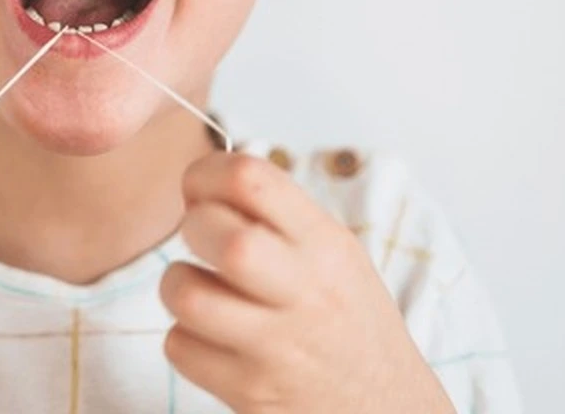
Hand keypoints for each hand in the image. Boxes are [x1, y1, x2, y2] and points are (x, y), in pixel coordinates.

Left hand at [159, 152, 454, 413]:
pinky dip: (185, 340)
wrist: (385, 410)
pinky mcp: (249, 391)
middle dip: (191, 228)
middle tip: (204, 244)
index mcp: (324, 244)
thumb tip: (199, 183)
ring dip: (178, 286)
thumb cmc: (346, 322)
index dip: (205, 174)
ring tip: (202, 292)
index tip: (200, 191)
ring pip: (185, 292)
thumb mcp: (334, 254)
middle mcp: (304, 290)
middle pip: (216, 233)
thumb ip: (276, 215)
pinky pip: (180, 347)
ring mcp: (275, 345)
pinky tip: (213, 340)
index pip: (250, 178)